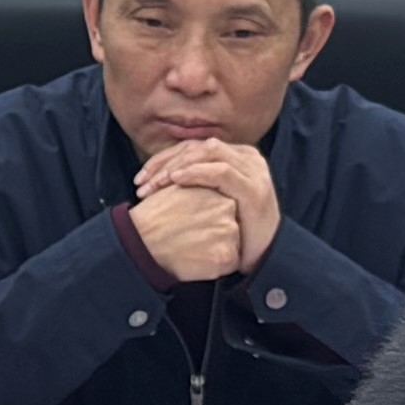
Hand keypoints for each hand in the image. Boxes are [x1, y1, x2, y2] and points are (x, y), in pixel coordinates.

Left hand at [131, 136, 283, 275]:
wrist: (265, 256)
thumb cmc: (233, 231)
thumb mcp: (212, 201)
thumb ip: (195, 184)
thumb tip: (156, 177)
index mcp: (236, 156)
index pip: (193, 148)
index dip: (163, 158)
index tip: (140, 178)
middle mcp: (247, 157)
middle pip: (198, 147)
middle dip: (165, 163)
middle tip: (141, 183)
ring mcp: (253, 171)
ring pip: (209, 153)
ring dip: (177, 166)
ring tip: (155, 183)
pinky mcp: (254, 189)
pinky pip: (221, 172)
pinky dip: (196, 172)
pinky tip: (176, 180)